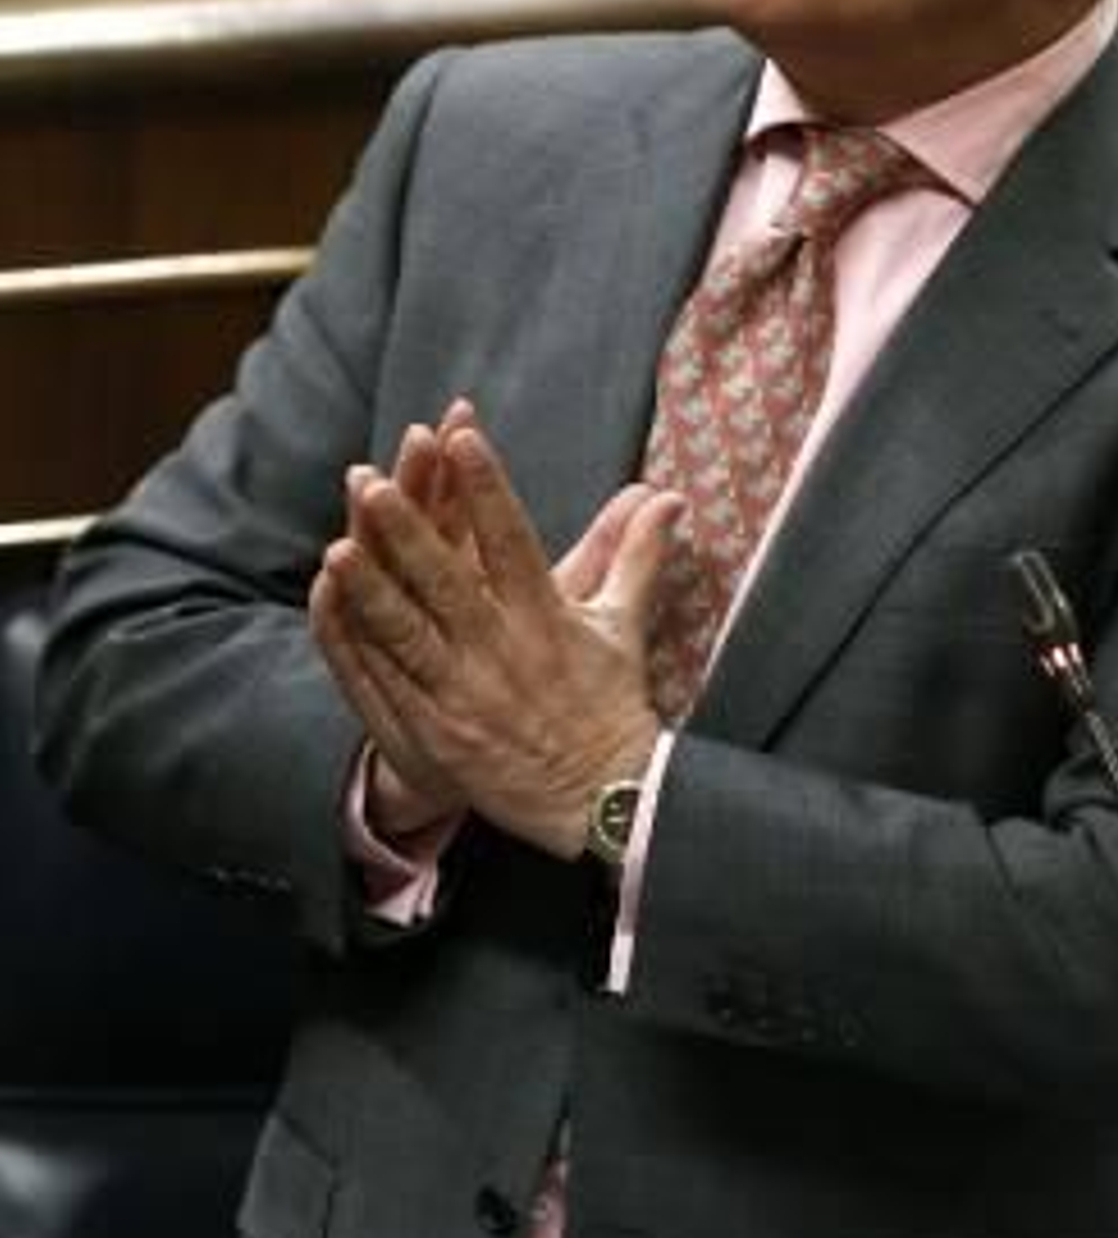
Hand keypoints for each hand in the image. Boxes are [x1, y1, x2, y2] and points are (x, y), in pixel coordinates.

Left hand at [310, 404, 680, 856]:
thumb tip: (668, 495)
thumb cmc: (610, 704)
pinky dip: (355, 644)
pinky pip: (385, 683)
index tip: (463, 438)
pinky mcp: (435, 733)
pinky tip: (329, 604)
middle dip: (408, 531)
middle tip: (373, 482)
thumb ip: (636, 553)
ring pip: (406, 634)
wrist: (601, 800)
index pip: (513, 541)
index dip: (486, 489)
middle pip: (447, 583)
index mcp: (548, 619)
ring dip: (371, 589)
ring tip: (338, 544)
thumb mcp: (624, 624)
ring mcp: (463, 696)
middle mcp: (503, 653)